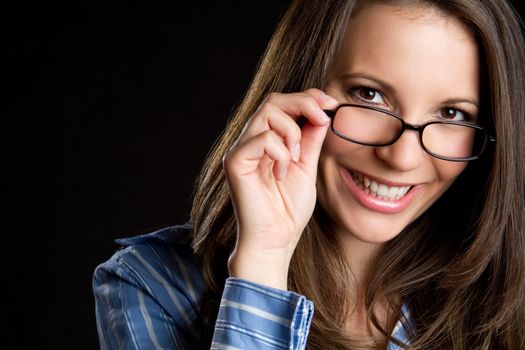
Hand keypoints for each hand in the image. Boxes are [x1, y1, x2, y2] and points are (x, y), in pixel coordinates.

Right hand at [223, 88, 337, 288]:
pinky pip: (262, 139)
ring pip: (267, 113)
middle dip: (303, 103)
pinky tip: (281, 174)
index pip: (281, 104)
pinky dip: (281, 153)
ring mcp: (240, 151)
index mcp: (265, 141)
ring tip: (296, 158)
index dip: (307, 98)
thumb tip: (322, 114)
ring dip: (292, 132)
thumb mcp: (307, 168)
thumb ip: (310, 140)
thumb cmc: (288, 211)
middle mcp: (249, 142)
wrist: (276, 241)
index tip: (331, 104)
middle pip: (273, 100)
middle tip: (323, 117)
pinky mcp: (235, 163)